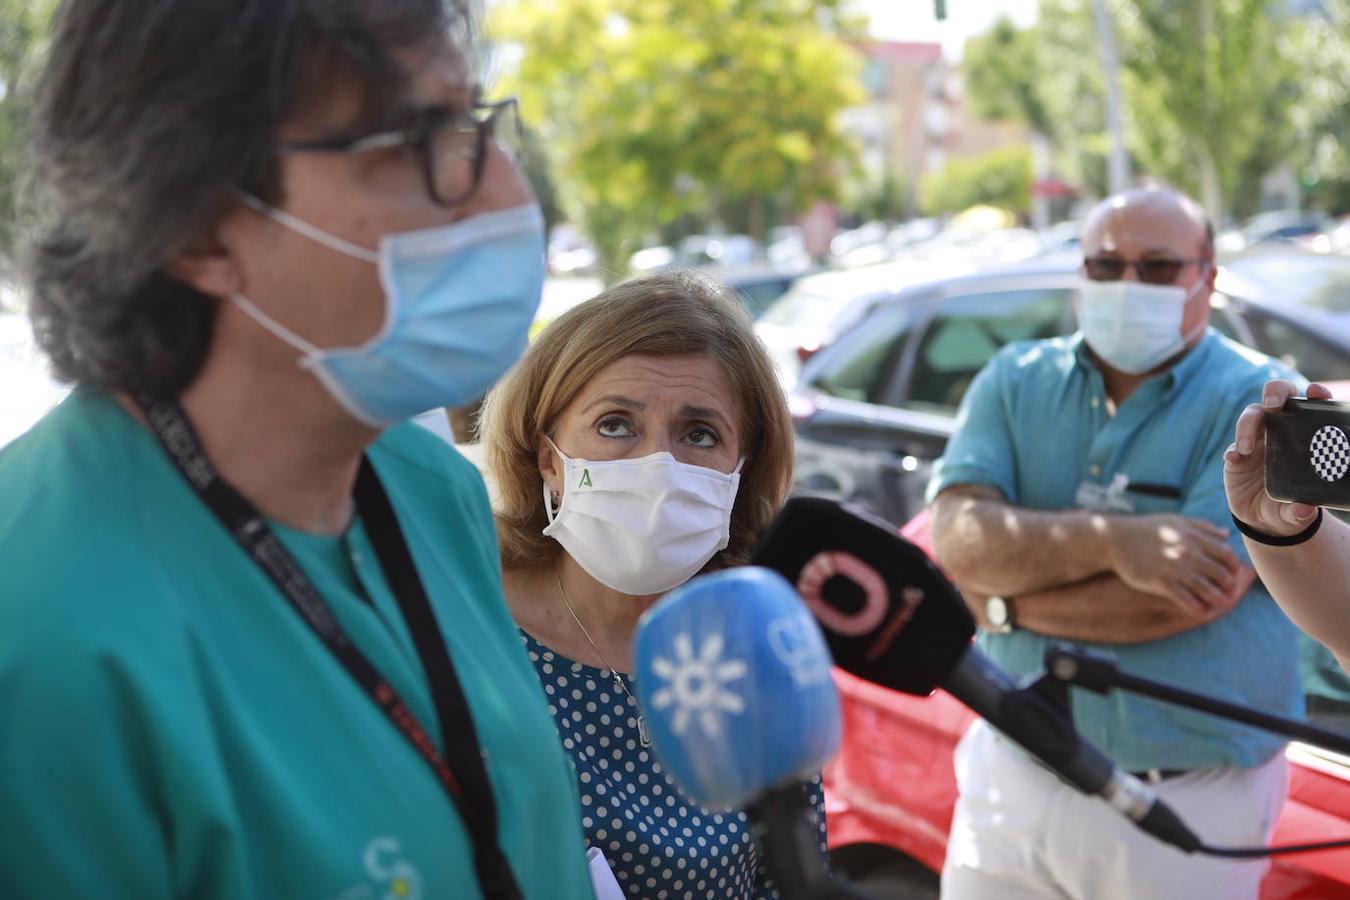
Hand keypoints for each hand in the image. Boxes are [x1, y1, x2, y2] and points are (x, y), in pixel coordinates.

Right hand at [1107, 514, 1241, 614]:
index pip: (1226, 554)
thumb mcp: (1175, 520)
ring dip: (1218, 600)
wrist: (1115, 539)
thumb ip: (1202, 527)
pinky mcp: (1160, 581)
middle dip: (1229, 586)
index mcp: (1193, 536)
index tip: (1231, 574)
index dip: (1233, 567)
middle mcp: (1188, 552)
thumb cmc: (1146, 529)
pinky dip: (1197, 608)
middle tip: (1229, 593)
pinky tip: (1200, 611)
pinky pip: (1186, 600)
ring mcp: (1175, 568)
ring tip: (1219, 604)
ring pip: (1207, 589)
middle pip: (1220, 574)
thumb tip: (1226, 535)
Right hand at [1224, 379, 1329, 535]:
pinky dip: (1233, 450)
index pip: (1312, 407)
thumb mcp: (1297, 514)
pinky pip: (1233, 446)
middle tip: (1273, 408)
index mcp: (1304, 437)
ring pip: (1251, 416)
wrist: (1264, 521)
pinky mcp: (1237, 455)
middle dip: (1275, 393)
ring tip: (1246, 449)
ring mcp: (1257, 441)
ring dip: (1247, 427)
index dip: (1316, 395)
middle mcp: (1281, 432)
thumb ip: (1300, 513)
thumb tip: (1304, 510)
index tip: (1317, 392)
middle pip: (1276, 397)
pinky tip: (1234, 459)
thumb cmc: (1289, 508)